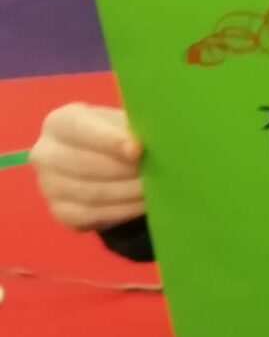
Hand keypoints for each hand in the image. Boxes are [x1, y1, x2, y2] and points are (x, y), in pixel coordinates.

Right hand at [29, 103, 144, 231]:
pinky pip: (92, 215)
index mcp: (59, 123)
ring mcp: (48, 186)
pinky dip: (121, 210)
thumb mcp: (117, 122)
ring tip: (154, 189)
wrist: (92, 158)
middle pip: (87, 165)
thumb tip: (149, 144)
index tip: (137, 150)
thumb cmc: (110, 132)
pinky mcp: (60, 212)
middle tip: (155, 172)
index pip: (81, 130)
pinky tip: (141, 204)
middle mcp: (45, 154)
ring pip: (91, 193)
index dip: (110, 141)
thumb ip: (129, 129)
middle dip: (124, 170)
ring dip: (127, 192)